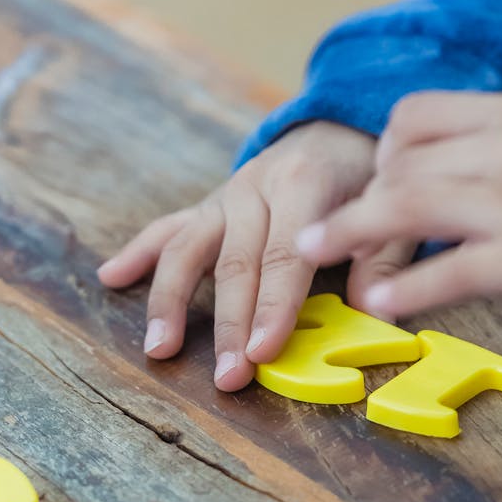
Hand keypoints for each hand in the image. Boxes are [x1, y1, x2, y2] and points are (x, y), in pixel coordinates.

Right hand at [98, 121, 415, 389]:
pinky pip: (168, 229)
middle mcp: (254, 188)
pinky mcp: (208, 206)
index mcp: (303, 184)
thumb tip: (372, 310)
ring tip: (158, 347)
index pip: (285, 255)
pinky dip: (138, 252)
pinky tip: (110, 277)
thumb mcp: (391, 209)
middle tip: (227, 378)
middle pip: (235, 263)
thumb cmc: (369, 176)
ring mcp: (224, 196)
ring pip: (188, 248)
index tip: (263, 352)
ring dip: (170, 300)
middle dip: (229, 325)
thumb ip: (384, 257)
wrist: (341, 123)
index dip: (273, 306)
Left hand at [296, 92, 501, 318]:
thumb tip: (432, 165)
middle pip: (400, 162)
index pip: (414, 116)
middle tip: (335, 231)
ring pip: (408, 205)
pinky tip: (378, 304)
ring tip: (311, 251)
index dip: (381, 151)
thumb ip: (496, 146)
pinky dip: (405, 290)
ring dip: (349, 230)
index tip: (374, 182)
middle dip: (359, 199)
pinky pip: (449, 272)